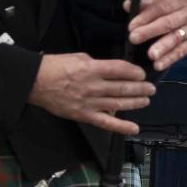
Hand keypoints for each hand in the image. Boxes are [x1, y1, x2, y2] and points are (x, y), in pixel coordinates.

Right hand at [29, 53, 155, 133]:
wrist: (35, 82)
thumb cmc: (55, 67)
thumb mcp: (78, 57)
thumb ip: (97, 64)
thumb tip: (113, 71)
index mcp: (91, 69)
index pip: (120, 70)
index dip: (135, 72)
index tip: (142, 74)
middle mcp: (92, 86)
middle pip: (123, 88)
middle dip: (140, 88)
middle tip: (151, 88)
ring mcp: (89, 103)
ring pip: (118, 104)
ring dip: (135, 103)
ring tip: (146, 100)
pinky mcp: (84, 115)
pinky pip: (105, 123)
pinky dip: (121, 127)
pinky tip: (134, 128)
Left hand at [126, 0, 186, 70]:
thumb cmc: (176, 3)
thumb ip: (146, 2)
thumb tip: (127, 6)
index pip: (161, 7)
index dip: (145, 17)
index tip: (131, 26)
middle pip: (168, 23)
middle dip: (150, 31)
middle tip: (134, 38)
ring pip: (176, 38)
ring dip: (162, 47)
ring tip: (151, 55)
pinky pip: (181, 51)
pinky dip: (170, 59)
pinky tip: (159, 65)